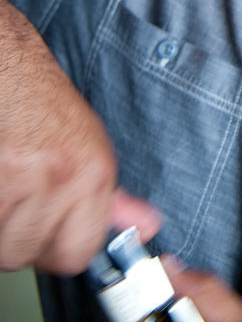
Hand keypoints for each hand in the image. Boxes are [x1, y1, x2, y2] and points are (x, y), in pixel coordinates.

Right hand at [0, 0, 160, 272]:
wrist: (8, 66)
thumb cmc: (43, 104)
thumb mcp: (89, 146)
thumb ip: (112, 198)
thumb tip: (147, 227)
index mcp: (93, 174)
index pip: (76, 255)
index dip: (55, 249)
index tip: (47, 232)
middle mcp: (59, 177)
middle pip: (25, 255)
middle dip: (16, 236)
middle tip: (17, 198)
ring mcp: (18, 177)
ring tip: (4, 185)